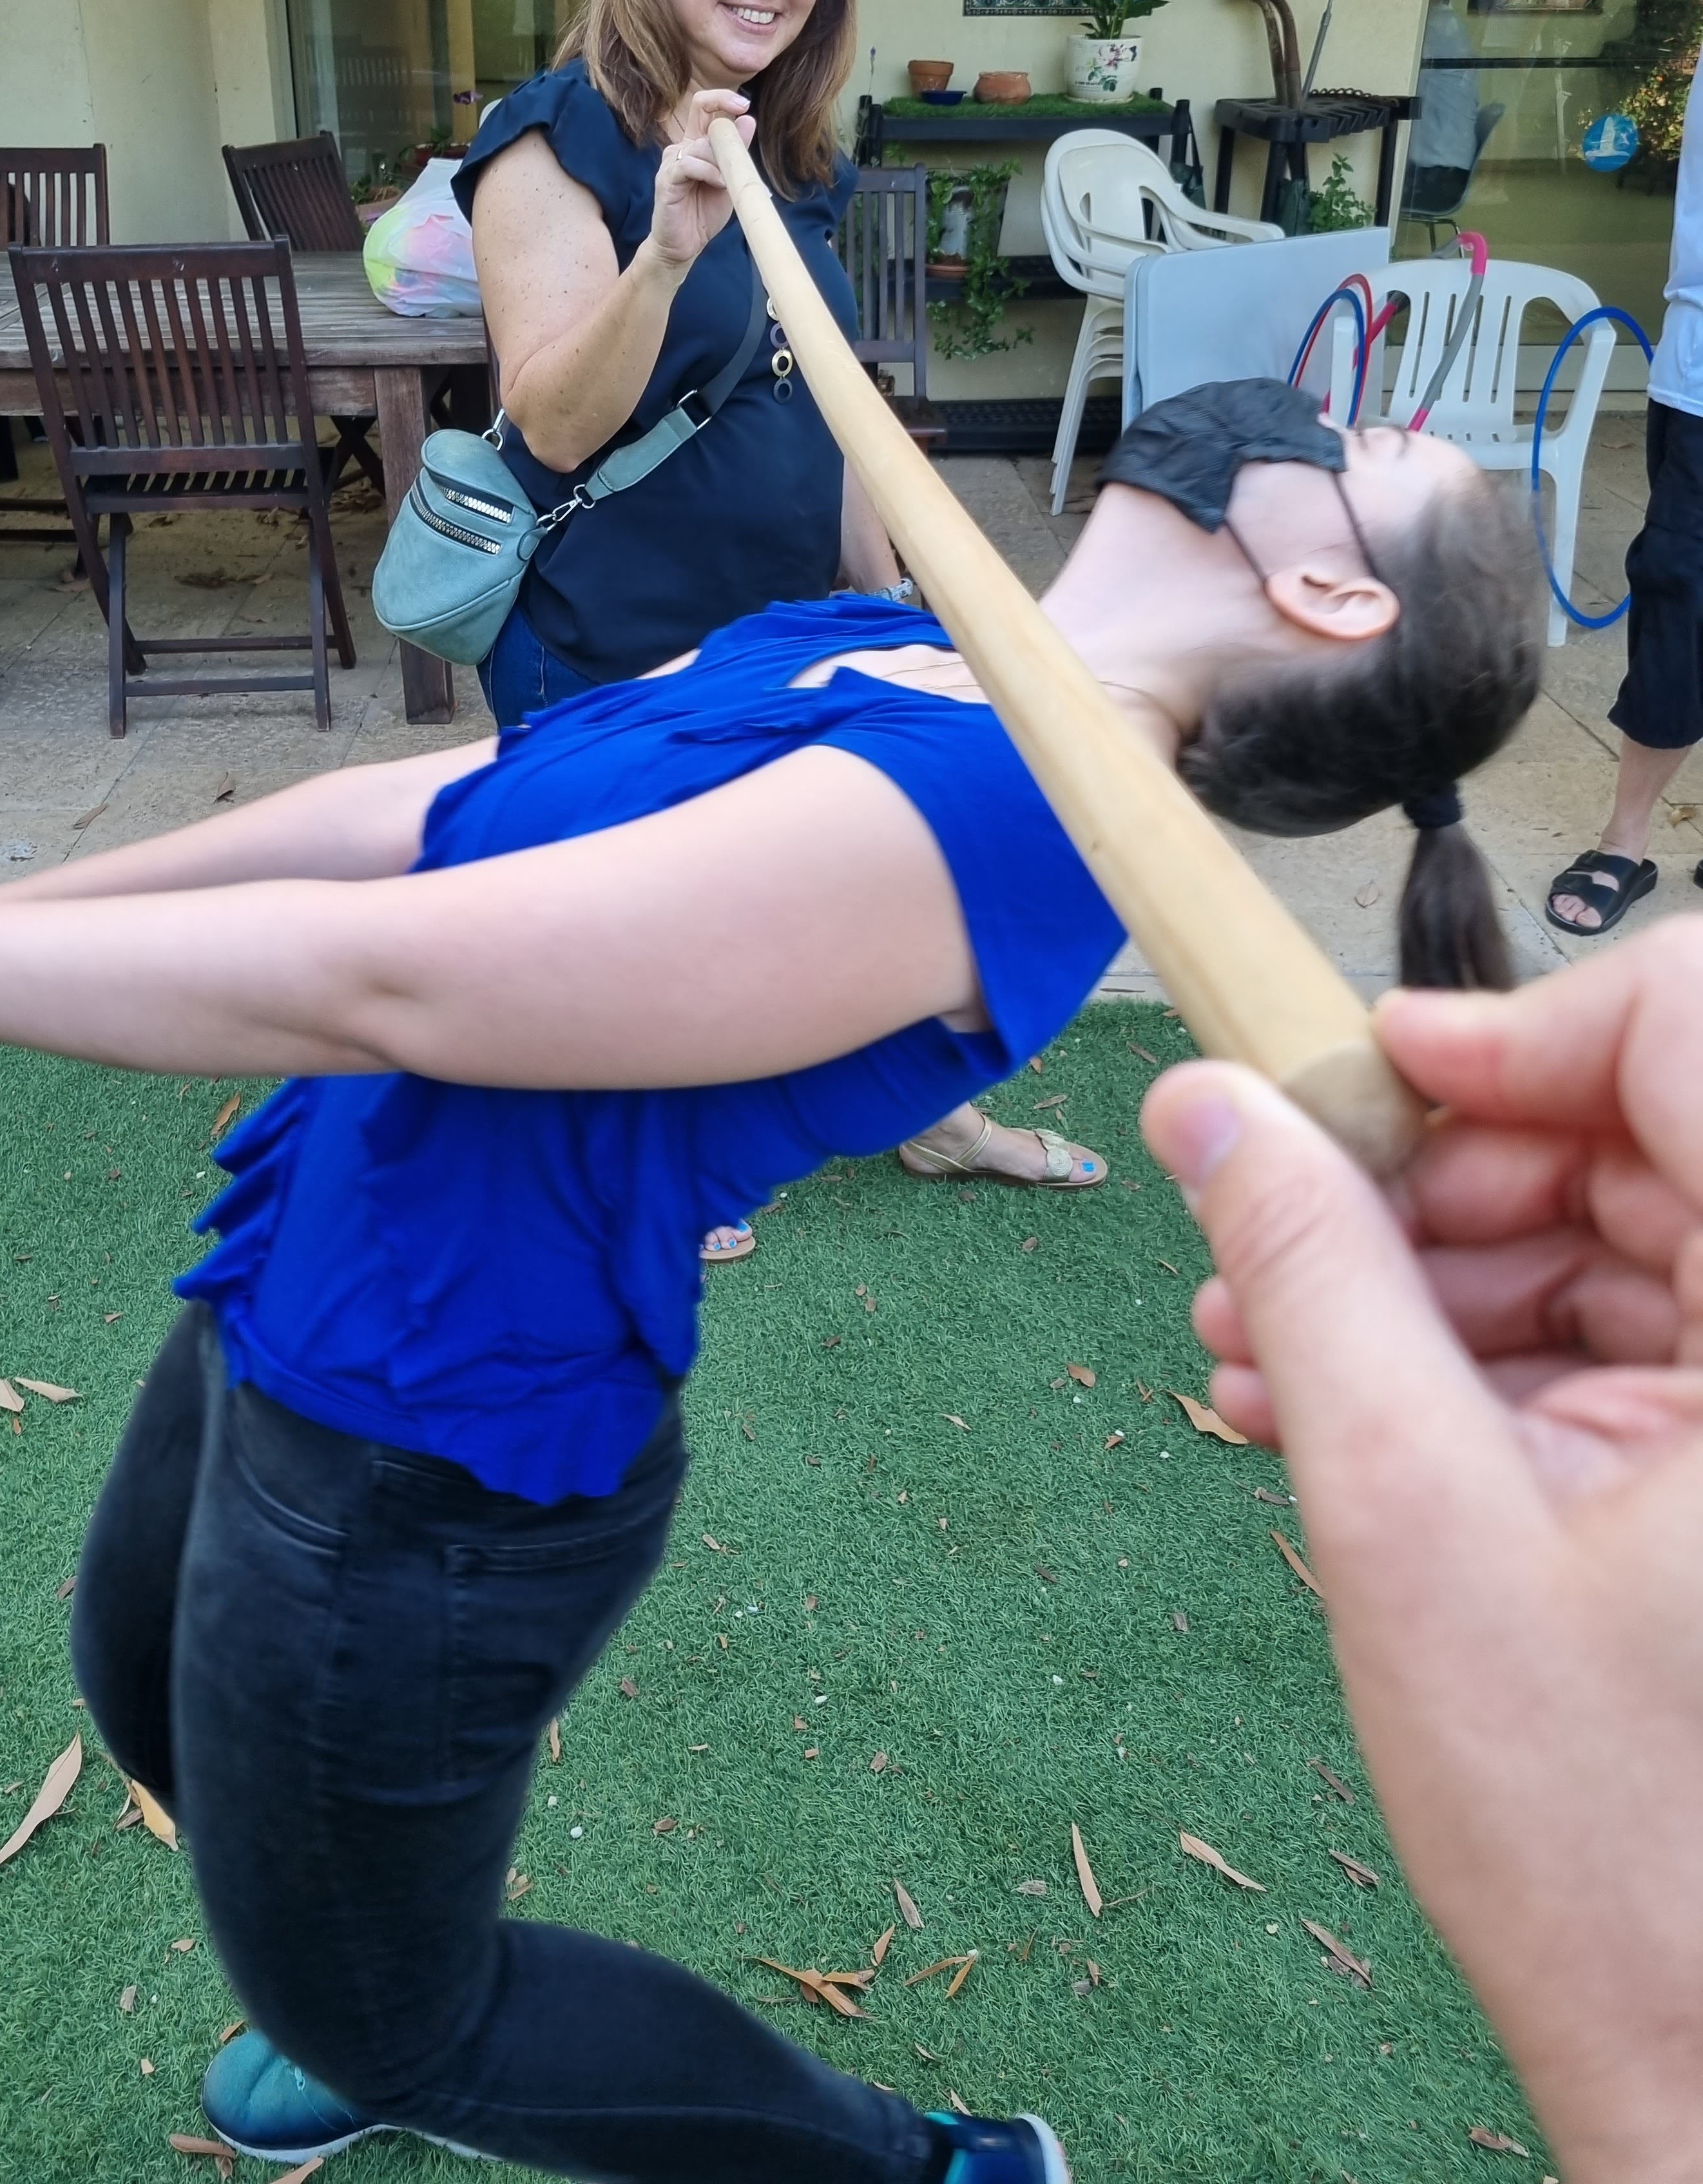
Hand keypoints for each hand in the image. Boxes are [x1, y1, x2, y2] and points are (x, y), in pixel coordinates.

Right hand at [643, 88, 754, 270]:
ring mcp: (671, 161)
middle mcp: (682, 147)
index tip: (745, 104)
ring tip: (728, 182)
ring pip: (701, 144)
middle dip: (726, 125)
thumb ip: (737, 152)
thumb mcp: (730, 179)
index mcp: (697, 143)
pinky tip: (720, 185)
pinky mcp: (666, 179)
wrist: (685, 245)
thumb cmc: (705, 213)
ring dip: (721, 161)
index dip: (723, 98)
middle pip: (702, 113)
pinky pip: (688, 165)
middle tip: (739, 151)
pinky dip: (709, 172)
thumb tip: (749, 120)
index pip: (704, 106)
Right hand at [1140, 918, 1702, 2181]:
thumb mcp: (1408, 1515)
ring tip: (1259, 1352)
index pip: (1692, 1028)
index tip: (1371, 1082)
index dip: (1522, 1028)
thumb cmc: (1603, 1837)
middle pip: (1640, 1130)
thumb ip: (1310, 1274)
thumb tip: (1211, 1108)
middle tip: (1277, 1246)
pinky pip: (1618, 1336)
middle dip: (1441, 1177)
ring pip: (1615, 1233)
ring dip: (1427, 1272)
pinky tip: (1329, 1405)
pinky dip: (1476, 1351)